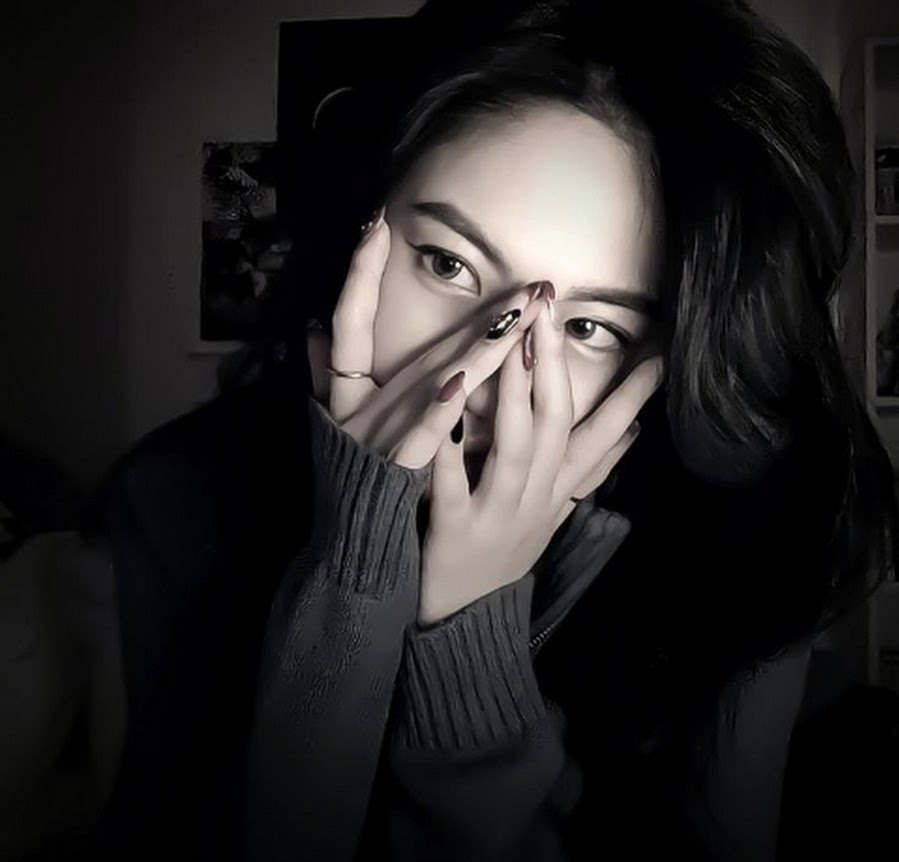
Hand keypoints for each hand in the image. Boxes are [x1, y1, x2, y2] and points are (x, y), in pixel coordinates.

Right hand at [308, 208, 544, 469]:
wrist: (346, 541)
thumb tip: (315, 326)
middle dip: (472, 307)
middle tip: (522, 274)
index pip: (352, 320)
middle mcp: (365, 406)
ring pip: (435, 381)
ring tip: (521, 310)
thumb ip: (325, 373)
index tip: (375, 222)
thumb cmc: (347, 475)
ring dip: (478, 345)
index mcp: (350, 391)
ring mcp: (382, 435)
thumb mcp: (334, 421)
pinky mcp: (396, 467)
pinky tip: (462, 382)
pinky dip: (439, 411)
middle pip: (423, 346)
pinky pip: (422, 436)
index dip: (361, 273)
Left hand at [420, 298, 663, 623]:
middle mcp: (537, 498)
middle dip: (556, 367)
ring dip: (516, 396)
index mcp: (557, 489)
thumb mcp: (555, 511)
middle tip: (550, 311)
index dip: (632, 397)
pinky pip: (455, 488)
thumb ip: (589, 469)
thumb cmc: (505, 551)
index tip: (659, 354)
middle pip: (558, 426)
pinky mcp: (456, 531)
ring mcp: (499, 515)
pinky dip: (453, 454)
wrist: (465, 617)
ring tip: (514, 347)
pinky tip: (447, 420)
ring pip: (517, 449)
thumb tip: (632, 433)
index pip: (604, 435)